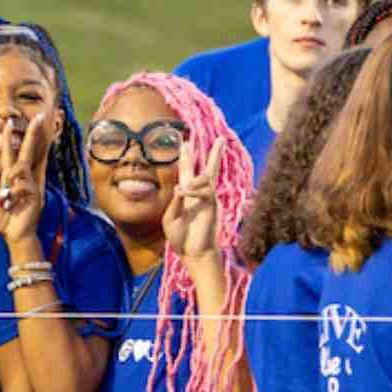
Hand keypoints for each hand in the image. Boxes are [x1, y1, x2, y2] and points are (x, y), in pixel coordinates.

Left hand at [0, 111, 52, 246]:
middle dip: (32, 134)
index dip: (12, 139)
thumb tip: (2, 188)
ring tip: (9, 202)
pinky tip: (13, 207)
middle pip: (27, 152)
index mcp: (12, 179)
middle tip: (39, 117)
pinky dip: (11, 197)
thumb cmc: (5, 220)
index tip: (11, 123)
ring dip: (9, 185)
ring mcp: (31, 185)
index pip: (12, 155)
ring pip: (17, 169)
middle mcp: (24, 179)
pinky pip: (18, 186)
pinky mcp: (36, 194)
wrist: (16, 235)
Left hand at [162, 139, 224, 261]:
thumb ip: (175, 202)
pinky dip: (192, 190)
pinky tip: (183, 193)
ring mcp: (208, 199)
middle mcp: (199, 195)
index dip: (186, 159)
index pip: (187, 173)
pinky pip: (205, 190)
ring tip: (183, 191)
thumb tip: (180, 188)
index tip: (186, 144)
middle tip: (221, 139)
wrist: (192, 252)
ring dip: (192, 181)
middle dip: (215, 154)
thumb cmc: (180, 238)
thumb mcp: (170, 218)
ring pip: (206, 177)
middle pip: (209, 170)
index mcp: (186, 196)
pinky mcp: (213, 205)